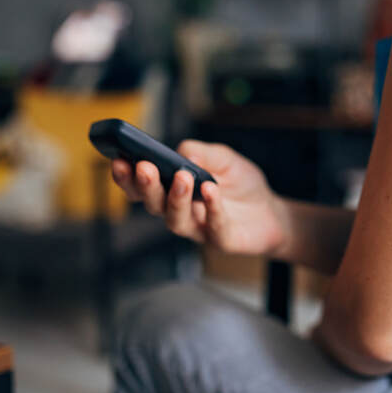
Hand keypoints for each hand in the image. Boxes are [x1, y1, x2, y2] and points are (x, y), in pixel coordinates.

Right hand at [111, 140, 287, 255]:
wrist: (273, 211)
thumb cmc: (242, 185)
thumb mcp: (223, 158)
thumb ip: (201, 152)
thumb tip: (181, 152)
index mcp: (172, 191)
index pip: (141, 187)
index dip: (126, 176)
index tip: (118, 159)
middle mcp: (179, 212)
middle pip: (153, 204)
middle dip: (145, 186)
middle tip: (144, 167)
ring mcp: (199, 229)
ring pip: (176, 221)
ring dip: (175, 198)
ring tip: (181, 177)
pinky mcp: (221, 240)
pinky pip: (213, 226)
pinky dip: (212, 207)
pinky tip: (211, 190)